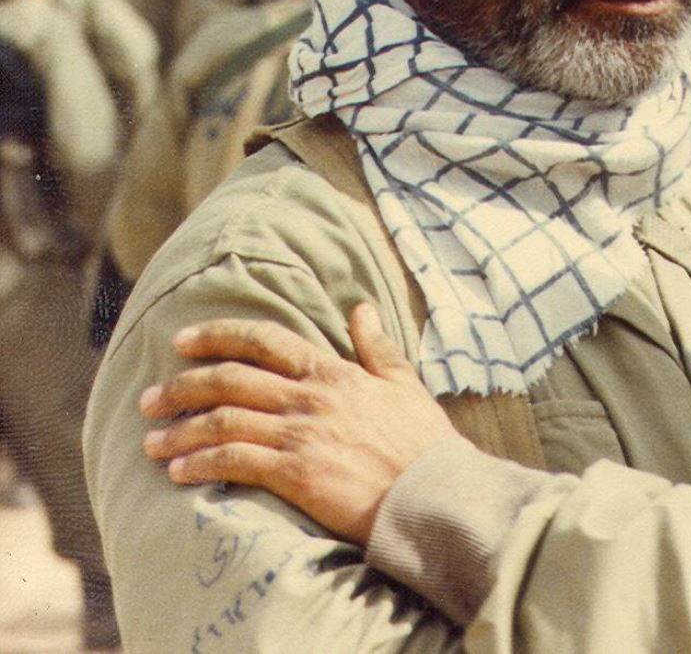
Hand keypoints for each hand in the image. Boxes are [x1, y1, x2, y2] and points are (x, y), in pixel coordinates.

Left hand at [141, 302, 461, 545]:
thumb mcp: (404, 383)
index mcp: (334, 372)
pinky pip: (233, 461)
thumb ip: (376, 347)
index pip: (264, 340)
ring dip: (180, 430)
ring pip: (223, 420)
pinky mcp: (295, 473)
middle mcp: (310, 398)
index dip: (218, 336)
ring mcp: (301, 434)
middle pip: (230, 380)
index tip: (183, 341)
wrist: (431, 492)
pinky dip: (200, 464)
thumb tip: (362, 308)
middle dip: (182, 386)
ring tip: (151, 442)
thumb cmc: (423, 442)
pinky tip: (179, 472)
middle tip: (150, 398)